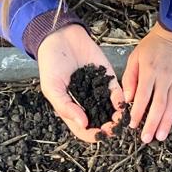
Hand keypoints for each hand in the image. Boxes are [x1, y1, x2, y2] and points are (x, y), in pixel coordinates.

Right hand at [37, 23, 124, 144]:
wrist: (60, 37)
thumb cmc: (51, 63)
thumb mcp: (52, 88)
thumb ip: (66, 107)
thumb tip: (83, 124)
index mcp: (70, 108)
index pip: (83, 130)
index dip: (91, 135)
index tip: (99, 135)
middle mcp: (86, 102)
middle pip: (100, 122)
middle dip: (108, 128)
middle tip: (113, 129)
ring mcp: (97, 91)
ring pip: (111, 111)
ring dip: (117, 118)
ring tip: (119, 120)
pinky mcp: (107, 78)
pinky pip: (117, 93)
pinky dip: (120, 101)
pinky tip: (121, 105)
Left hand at [123, 23, 171, 144]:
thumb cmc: (153, 45)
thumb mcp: (135, 57)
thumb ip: (130, 77)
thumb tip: (128, 98)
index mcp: (149, 72)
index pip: (142, 97)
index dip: (138, 113)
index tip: (133, 126)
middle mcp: (164, 77)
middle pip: (158, 105)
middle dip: (151, 124)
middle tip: (147, 139)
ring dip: (166, 122)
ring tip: (161, 136)